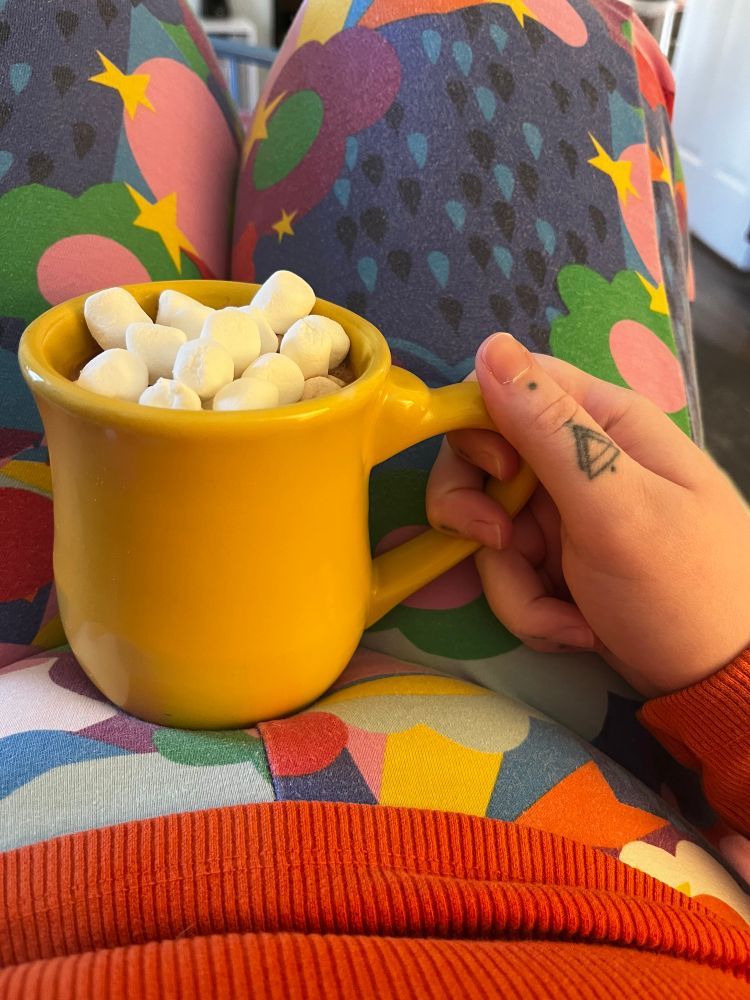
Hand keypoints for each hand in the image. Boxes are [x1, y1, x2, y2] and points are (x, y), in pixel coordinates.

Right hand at [426, 333, 749, 696]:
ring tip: (564, 618)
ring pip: (488, 529)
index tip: (497, 477)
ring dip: (513, 583)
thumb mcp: (613, 506)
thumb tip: (489, 347)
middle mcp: (579, 460)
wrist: (713, 686)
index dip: (482, 428)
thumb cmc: (681, 589)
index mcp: (604, 423)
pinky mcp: (554, 563)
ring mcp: (563, 515)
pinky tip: (576, 630)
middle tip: (501, 543)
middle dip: (479, 515)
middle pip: (481, 461)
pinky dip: (531, 609)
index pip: (508, 388)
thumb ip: (549, 429)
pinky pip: (508, 573)